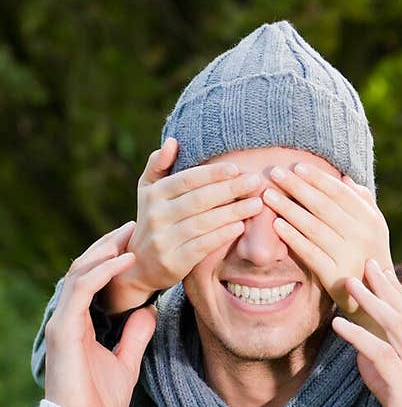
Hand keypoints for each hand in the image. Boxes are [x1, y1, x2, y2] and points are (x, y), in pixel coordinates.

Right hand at [44, 223, 158, 406]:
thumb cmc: (100, 404)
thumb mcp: (126, 362)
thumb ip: (135, 335)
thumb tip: (149, 311)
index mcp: (80, 324)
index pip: (92, 280)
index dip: (111, 258)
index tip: (136, 242)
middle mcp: (68, 318)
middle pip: (85, 268)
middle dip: (109, 245)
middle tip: (134, 226)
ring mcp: (63, 323)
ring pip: (80, 272)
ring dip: (106, 250)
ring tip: (131, 235)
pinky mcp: (64, 330)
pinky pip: (81, 290)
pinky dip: (103, 272)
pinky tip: (125, 259)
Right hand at [99, 138, 263, 312]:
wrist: (140, 264)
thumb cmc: (154, 218)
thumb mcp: (148, 190)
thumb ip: (158, 165)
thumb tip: (173, 142)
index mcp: (153, 194)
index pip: (186, 180)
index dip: (212, 174)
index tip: (236, 168)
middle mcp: (156, 216)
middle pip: (198, 199)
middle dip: (229, 189)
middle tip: (255, 182)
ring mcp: (164, 240)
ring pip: (203, 222)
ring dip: (233, 212)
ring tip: (256, 204)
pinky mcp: (174, 262)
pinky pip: (203, 245)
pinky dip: (222, 235)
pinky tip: (240, 226)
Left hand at [262, 163, 392, 327]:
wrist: (375, 296)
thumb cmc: (369, 254)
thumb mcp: (374, 228)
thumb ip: (362, 203)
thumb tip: (346, 178)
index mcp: (370, 220)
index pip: (340, 193)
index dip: (317, 178)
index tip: (296, 166)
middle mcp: (362, 236)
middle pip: (323, 206)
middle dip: (297, 187)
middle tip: (275, 173)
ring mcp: (349, 256)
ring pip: (314, 227)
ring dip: (289, 209)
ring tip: (269, 196)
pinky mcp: (336, 275)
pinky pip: (310, 252)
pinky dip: (293, 237)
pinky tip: (277, 225)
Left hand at [331, 258, 401, 406]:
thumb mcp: (401, 395)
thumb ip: (385, 370)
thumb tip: (362, 349)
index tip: (384, 274)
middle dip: (388, 288)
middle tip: (367, 264)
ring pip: (399, 330)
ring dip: (372, 303)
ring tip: (350, 286)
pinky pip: (383, 356)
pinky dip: (359, 337)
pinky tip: (339, 326)